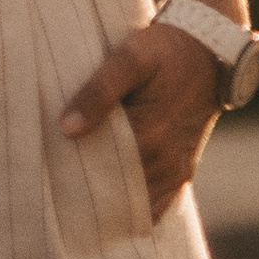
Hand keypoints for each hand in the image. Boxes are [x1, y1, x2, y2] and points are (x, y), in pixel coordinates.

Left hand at [59, 18, 222, 221]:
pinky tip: (110, 201)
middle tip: (59, 183)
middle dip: (86, 190)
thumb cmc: (164, 51)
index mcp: (148, 135)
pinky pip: (155, 204)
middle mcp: (163, 161)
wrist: (208, 53)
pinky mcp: (181, 172)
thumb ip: (98, 91)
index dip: (71, 172)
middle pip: (115, 190)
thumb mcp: (128, 59)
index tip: (50, 170)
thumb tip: (67, 128)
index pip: (98, 171)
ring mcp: (174, 171)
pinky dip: (133, 207)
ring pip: (134, 202)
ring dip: (108, 199)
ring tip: (78, 190)